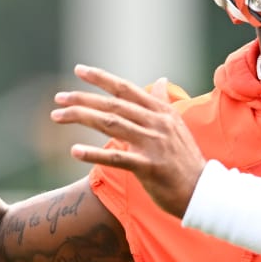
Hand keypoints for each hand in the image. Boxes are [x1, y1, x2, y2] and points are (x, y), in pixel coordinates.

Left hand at [54, 66, 206, 218]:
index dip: (101, 78)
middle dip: (82, 99)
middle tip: (58, 98)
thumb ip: (163, 103)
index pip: (126, 89)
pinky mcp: (150, 168)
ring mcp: (154, 145)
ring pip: (111, 124)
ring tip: (57, 116)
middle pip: (113, 105)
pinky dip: (94, 154)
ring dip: (81, 118)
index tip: (78, 70)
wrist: (203, 191)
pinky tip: (74, 151)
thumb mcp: (176, 126)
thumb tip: (161, 80)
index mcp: (161, 112)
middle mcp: (157, 123)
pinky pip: (117, 158)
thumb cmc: (185, 159)